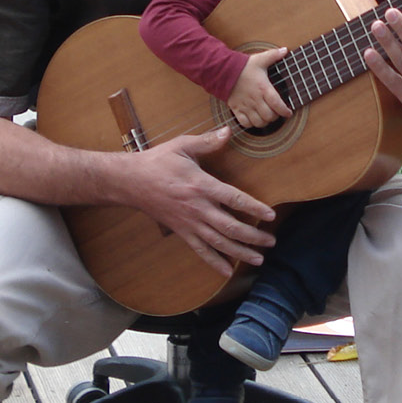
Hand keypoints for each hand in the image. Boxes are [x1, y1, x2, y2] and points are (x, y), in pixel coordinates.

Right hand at [135, 127, 276, 276]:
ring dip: (240, 252)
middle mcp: (198, 208)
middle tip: (270, 242)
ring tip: (258, 259)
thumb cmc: (158, 161)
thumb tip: (228, 131)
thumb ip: (207, 141)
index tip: (271, 216)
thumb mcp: (182, 146)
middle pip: (230, 227)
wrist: (131, 181)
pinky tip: (227, 271)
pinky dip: (214, 262)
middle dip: (253, 237)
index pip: (234, 198)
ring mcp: (189, 222)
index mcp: (201, 185)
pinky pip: (200, 250)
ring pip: (219, 242)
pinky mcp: (181, 231)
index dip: (254, 208)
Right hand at [227, 48, 290, 129]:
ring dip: (264, 122)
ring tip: (266, 117)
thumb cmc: (243, 66)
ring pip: (258, 122)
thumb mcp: (259, 59)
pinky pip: (245, 123)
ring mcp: (245, 105)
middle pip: (269, 116)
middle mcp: (255, 99)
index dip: (285, 111)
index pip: (277, 105)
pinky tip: (254, 119)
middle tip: (276, 113)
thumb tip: (285, 50)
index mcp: (263, 88)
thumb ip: (273, 55)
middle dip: (275, 117)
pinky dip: (251, 124)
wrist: (222, 70)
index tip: (288, 113)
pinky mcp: (236, 109)